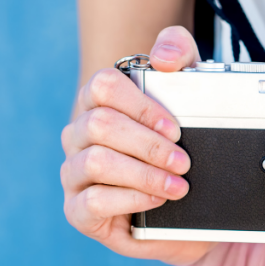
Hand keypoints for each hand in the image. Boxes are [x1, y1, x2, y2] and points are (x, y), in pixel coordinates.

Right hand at [60, 26, 213, 265]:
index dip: (141, 106)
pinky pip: (93, 201)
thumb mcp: (191, 94)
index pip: (103, 86)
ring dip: (144, 174)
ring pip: (95, 161)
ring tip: (178, 186)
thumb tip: (165, 58)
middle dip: (149, 145)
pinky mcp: (77, 210)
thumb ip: (181, 55)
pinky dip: (131, 199)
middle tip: (183, 161)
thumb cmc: (178, 147)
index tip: (175, 128)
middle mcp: (79, 135)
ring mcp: (73, 173)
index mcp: (99, 103)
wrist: (185, 209)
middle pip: (100, 124)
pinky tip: (157, 201)